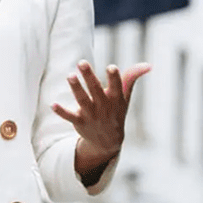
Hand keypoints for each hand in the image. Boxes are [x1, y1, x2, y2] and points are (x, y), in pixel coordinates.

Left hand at [54, 60, 150, 179]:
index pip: (117, 85)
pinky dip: (61, 111)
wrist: (108, 141)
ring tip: (70, 76)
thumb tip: (149, 65)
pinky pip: (69, 116)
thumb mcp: (125, 96)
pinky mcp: (79, 121)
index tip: (111, 67)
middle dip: (89, 76)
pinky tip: (53, 104)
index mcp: (116, 98)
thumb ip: (132, 77)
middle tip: (82, 62)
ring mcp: (91, 114)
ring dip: (76, 88)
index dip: (114, 77)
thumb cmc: (116, 111)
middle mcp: (103, 106)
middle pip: (95, 89)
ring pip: (82, 100)